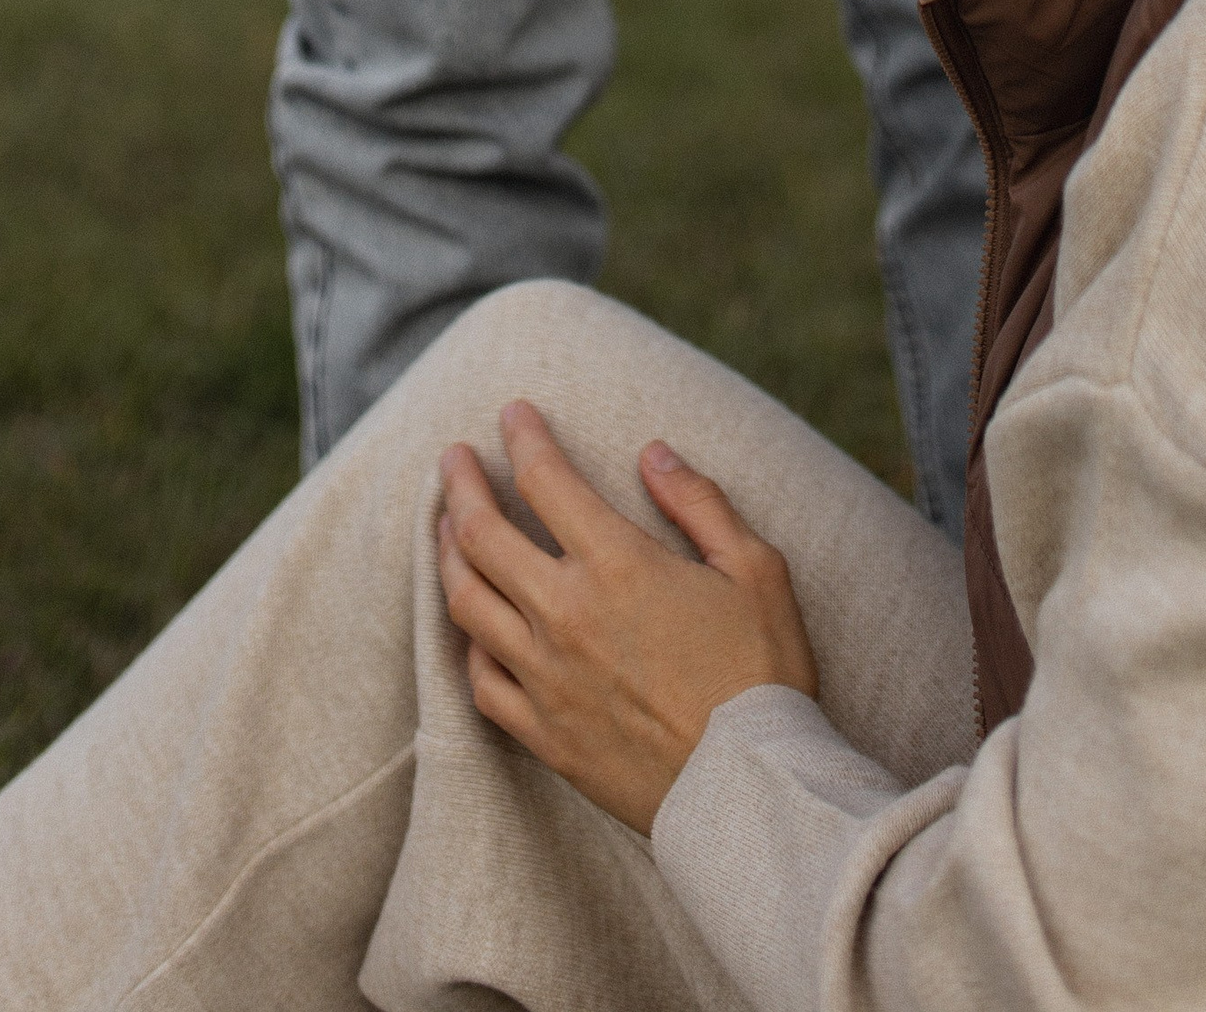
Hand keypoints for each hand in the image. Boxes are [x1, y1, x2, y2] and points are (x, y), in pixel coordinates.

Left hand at [436, 402, 817, 835]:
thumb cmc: (763, 674)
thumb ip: (699, 502)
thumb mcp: (755, 568)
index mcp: (617, 563)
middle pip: (481, 535)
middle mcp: (566, 613)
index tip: (512, 412)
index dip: (523, 438)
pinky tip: (471, 625)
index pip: (545, 480)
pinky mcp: (543, 734)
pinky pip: (481, 681)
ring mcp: (546, 677)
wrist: (750, 792)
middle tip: (451, 458)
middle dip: (460, 484)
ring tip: (442, 528)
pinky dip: (467, 643)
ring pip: (467, 604)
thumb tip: (653, 452)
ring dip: (446, 555)